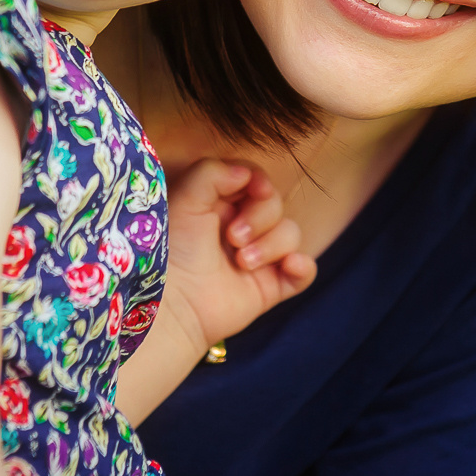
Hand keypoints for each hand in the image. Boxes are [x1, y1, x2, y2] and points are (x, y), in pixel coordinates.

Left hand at [158, 158, 316, 355]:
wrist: (173, 303)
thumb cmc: (171, 250)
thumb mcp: (184, 199)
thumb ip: (212, 172)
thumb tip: (246, 174)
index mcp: (221, 205)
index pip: (256, 182)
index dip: (260, 183)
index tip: (255, 190)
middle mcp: (242, 229)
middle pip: (276, 205)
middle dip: (259, 219)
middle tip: (233, 239)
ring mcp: (258, 259)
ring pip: (291, 234)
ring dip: (272, 245)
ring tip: (243, 263)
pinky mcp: (269, 287)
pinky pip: (304, 272)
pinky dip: (302, 266)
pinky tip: (288, 266)